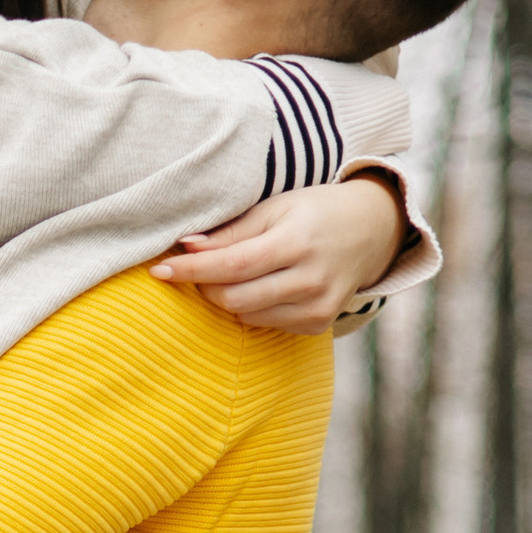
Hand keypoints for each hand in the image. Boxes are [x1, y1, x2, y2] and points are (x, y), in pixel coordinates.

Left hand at [162, 174, 404, 331]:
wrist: (371, 231)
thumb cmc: (315, 212)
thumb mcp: (276, 208)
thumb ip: (232, 231)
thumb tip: (185, 246)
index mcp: (298, 241)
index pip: (233, 264)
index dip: (193, 269)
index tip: (160, 270)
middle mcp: (311, 279)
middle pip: (234, 297)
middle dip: (205, 285)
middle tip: (196, 267)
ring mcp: (318, 307)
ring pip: (245, 315)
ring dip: (225, 297)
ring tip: (231, 273)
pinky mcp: (318, 325)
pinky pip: (264, 324)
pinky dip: (250, 308)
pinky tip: (259, 287)